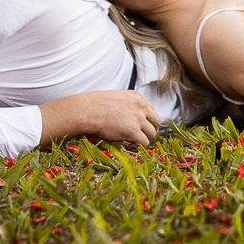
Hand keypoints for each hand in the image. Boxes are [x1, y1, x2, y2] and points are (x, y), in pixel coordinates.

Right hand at [41, 90, 161, 146]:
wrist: (87, 111)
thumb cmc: (95, 106)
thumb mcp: (116, 98)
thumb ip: (126, 105)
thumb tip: (127, 115)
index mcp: (137, 97)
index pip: (151, 110)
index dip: (148, 120)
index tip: (144, 126)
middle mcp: (141, 107)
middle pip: (157, 121)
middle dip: (152, 129)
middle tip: (147, 136)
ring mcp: (138, 119)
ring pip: (152, 133)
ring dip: (148, 139)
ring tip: (141, 144)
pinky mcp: (133, 132)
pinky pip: (144, 142)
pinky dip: (141, 146)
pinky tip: (134, 146)